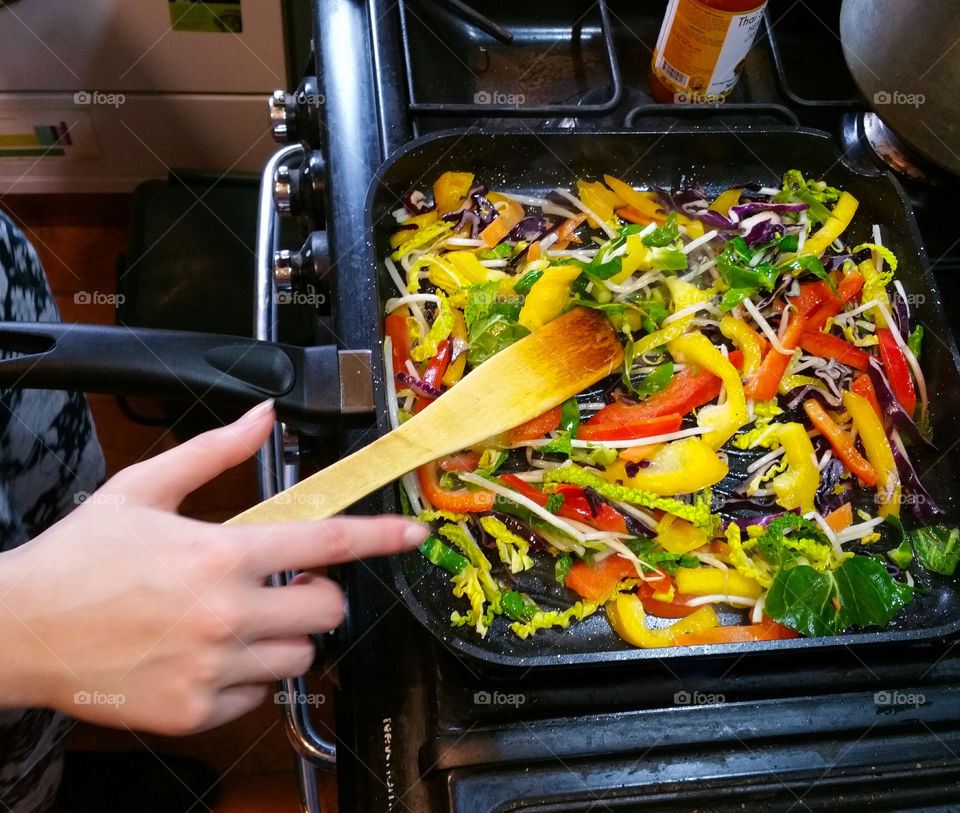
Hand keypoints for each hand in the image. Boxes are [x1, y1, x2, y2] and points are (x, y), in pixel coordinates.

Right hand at [0, 401, 426, 733]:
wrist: (18, 631)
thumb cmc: (79, 558)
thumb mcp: (143, 489)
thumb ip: (216, 452)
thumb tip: (264, 414)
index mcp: (221, 555)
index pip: (325, 542)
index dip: (380, 538)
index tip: (413, 536)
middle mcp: (226, 616)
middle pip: (327, 609)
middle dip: (319, 592)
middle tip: (289, 581)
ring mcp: (212, 670)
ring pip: (300, 656)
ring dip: (285, 633)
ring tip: (239, 617)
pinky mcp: (195, 711)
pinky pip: (260, 694)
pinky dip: (248, 673)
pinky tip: (210, 652)